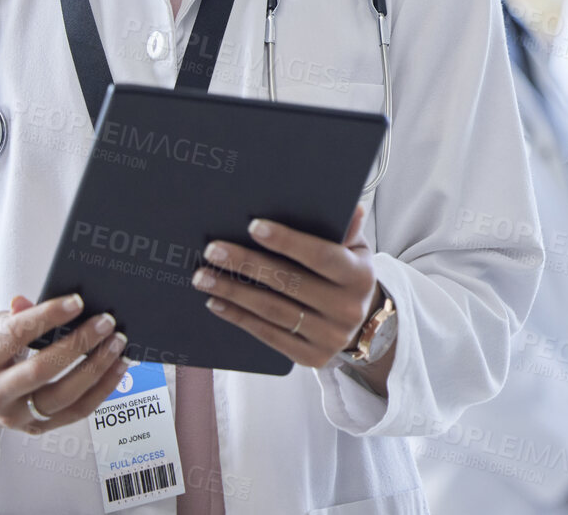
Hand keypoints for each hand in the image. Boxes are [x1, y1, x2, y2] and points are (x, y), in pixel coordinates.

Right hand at [0, 293, 130, 449]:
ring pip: (62, 396)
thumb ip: (9, 317)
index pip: (15, 335)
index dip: (48, 316)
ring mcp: (15, 416)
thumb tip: (26, 301)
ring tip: (117, 343)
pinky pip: (75, 412)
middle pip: (42, 369)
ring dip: (96, 368)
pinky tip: (117, 368)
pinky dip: (102, 390)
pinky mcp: (35, 428)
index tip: (77, 301)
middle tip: (106, 322)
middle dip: (79, 343)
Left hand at [195, 205, 384, 383]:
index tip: (253, 226)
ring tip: (204, 277)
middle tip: (213, 251)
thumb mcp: (356, 249)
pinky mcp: (312, 357)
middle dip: (247, 265)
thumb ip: (346, 231)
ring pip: (273, 310)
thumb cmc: (348, 273)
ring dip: (234, 293)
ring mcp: (330, 337)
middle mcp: (348, 309)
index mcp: (360, 276)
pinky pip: (269, 335)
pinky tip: (217, 303)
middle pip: (289, 283)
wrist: (363, 324)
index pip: (320, 256)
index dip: (287, 242)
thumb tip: (351, 210)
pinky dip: (240, 318)